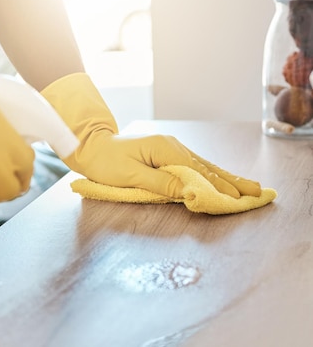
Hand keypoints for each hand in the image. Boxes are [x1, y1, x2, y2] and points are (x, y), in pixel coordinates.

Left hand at [41, 73, 260, 198]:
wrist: (91, 146)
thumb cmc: (106, 163)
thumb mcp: (131, 176)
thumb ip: (161, 184)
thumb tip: (190, 192)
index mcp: (165, 150)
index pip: (198, 172)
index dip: (218, 188)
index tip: (237, 200)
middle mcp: (173, 146)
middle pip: (207, 167)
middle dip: (231, 182)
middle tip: (256, 193)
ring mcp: (170, 149)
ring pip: (203, 166)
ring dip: (225, 178)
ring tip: (248, 188)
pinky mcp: (166, 154)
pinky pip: (193, 166)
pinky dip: (210, 174)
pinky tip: (221, 179)